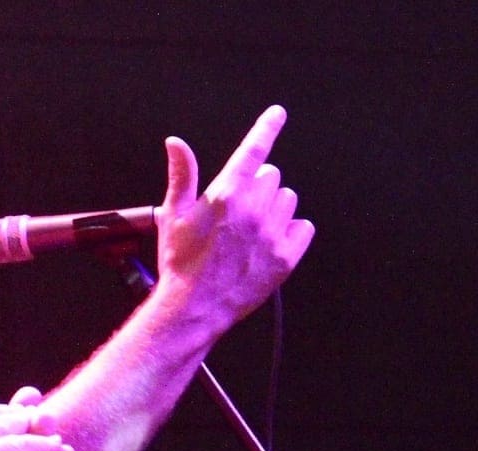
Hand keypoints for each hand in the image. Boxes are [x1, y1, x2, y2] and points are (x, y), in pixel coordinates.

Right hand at [154, 104, 314, 329]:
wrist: (193, 308)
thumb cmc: (180, 262)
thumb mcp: (173, 215)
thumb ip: (181, 175)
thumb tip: (175, 141)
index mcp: (226, 194)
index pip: (253, 150)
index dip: (267, 128)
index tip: (278, 114)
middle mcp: (253, 210)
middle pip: (272, 175)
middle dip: (257, 186)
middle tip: (238, 211)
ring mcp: (272, 234)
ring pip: (288, 199)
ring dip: (275, 208)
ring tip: (253, 229)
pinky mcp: (285, 258)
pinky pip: (304, 227)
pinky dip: (292, 231)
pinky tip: (270, 242)